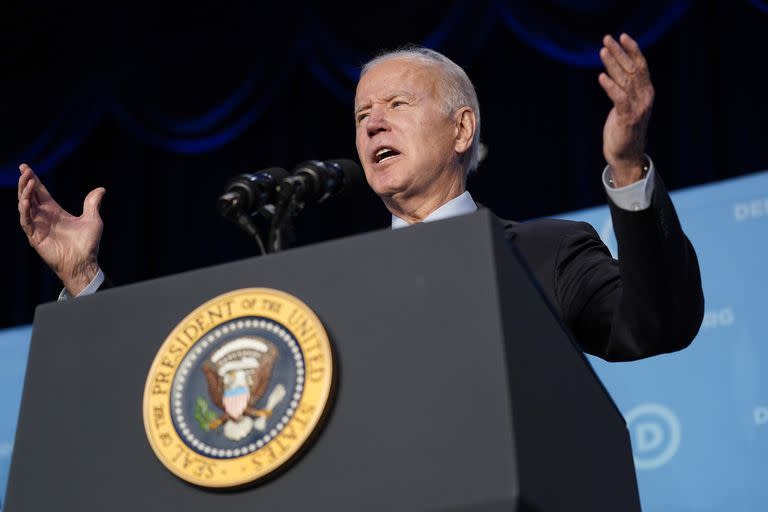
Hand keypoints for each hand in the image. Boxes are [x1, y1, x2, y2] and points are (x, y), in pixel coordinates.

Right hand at [17, 163, 105, 295]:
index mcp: (55, 211)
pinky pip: (26, 221)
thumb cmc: (88, 244)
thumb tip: (101, 189)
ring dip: (24, 193)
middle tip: (24, 170)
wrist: (84, 262)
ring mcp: (38, 226)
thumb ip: (92, 203)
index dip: (33, 180)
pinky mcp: (34, 237)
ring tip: (26, 182)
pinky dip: (24, 210)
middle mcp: (44, 217)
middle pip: (30, 195)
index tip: (26, 167)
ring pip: (25, 206)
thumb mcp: (92, 220)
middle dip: (26, 183)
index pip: (40, 192)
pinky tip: (25, 200)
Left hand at [598, 33, 654, 186]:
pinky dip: (610, 87)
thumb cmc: (623, 129)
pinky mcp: (627, 119)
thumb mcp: (626, 105)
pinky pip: (619, 99)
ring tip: (602, 52)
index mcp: (646, 92)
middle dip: (620, 52)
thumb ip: (625, 90)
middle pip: (633, 69)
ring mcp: (638, 108)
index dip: (632, 50)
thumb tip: (616, 72)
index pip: (640, 66)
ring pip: (626, 81)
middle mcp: (645, 97)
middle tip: (607, 39)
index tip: (622, 36)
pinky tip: (601, 77)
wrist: (626, 155)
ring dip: (613, 65)